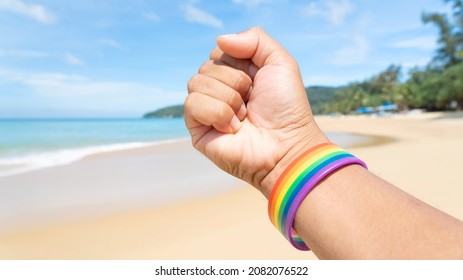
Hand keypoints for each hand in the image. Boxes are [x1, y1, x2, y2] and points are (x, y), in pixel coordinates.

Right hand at [185, 27, 327, 196]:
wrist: (286, 145)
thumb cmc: (286, 108)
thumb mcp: (280, 62)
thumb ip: (255, 39)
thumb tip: (219, 40)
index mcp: (235, 74)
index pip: (218, 52)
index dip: (238, 62)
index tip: (256, 80)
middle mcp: (219, 91)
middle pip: (206, 66)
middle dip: (234, 82)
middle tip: (251, 102)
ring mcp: (207, 110)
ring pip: (195, 82)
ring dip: (228, 99)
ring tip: (244, 117)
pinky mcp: (198, 130)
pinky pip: (192, 104)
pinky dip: (217, 113)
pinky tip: (233, 128)